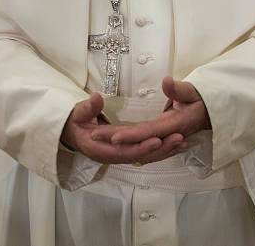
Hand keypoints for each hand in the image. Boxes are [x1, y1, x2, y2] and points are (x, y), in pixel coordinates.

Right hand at [61, 93, 185, 163]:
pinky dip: (161, 150)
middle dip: (161, 149)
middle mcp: (113, 156)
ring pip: (146, 157)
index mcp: (101, 149)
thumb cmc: (74, 122)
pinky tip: (176, 145)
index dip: (141, 146)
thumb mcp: (77, 113)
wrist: (71, 134)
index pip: (125, 151)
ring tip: (183, 142)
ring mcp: (120, 156)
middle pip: (140, 156)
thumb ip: (87, 108)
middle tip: (179, 139)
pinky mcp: (126, 152)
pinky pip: (146, 154)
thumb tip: (96, 98)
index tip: (157, 139)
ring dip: (165, 151)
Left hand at [92, 77, 210, 149]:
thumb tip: (167, 81)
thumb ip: (180, 89)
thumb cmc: (201, 100)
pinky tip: (114, 146)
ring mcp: (165, 140)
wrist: (211, 113)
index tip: (113, 138)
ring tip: (97, 139)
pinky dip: (129, 148)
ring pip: (140, 147)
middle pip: (139, 141)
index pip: (149, 131)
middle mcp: (169, 136)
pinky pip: (144, 147)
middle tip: (93, 136)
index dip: (131, 136)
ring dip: (119, 145)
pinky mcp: (163, 140)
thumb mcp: (193, 91)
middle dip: (116, 140)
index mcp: (175, 125)